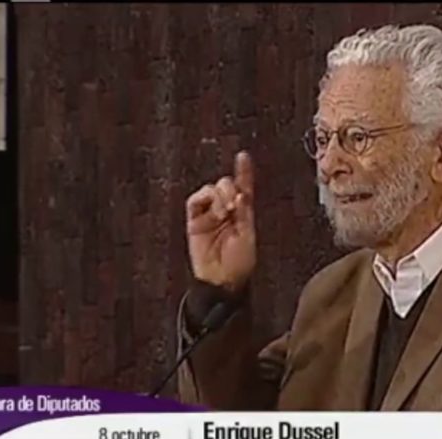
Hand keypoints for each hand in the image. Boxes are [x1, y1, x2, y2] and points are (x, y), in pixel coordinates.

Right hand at [185, 151, 255, 293]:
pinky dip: (205, 199)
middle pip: (226, 184)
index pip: (243, 188)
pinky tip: (214, 211)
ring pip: (211, 189)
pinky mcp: (194, 220)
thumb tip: (240, 193)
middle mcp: (225, 210)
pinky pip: (195, 201)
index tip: (242, 156)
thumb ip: (243, 212)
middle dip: (230, 189)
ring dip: (219, 195)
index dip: (243, 172)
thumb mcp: (247, 235)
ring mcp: (209, 214)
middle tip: (234, 204)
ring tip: (224, 211)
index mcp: (242, 212)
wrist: (222, 280)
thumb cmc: (239, 262)